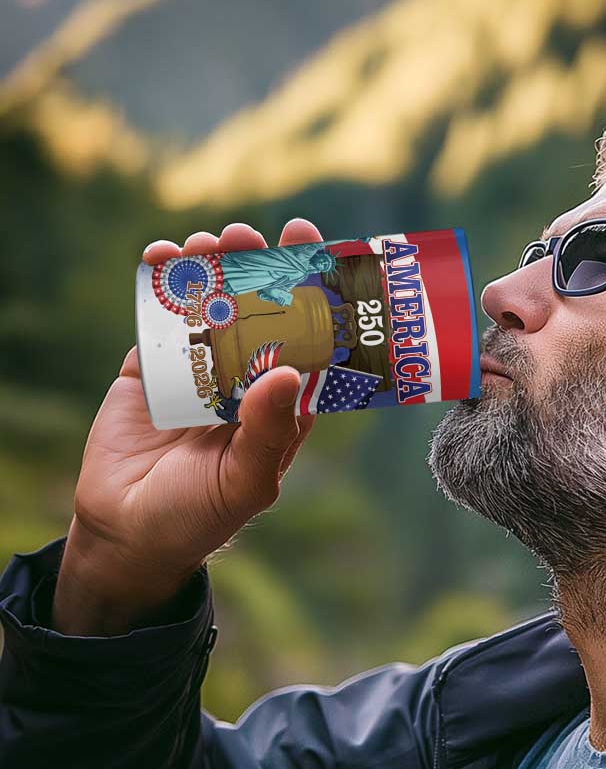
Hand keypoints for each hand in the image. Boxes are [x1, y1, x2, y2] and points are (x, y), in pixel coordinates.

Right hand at [52, 220, 323, 634]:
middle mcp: (245, 380)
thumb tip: (290, 372)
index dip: (314, 299)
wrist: (126, 532)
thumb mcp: (245, 481)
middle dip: (260, 270)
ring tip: (211, 242)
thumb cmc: (199, 515)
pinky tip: (164, 257)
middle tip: (256, 236)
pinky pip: (161, 317)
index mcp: (281, 405)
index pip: (307, 343)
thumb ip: (269, 430)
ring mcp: (199, 370)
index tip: (316, 253)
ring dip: (213, 268)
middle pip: (260, 312)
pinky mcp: (152, 367)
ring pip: (212, 306)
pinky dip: (161, 284)